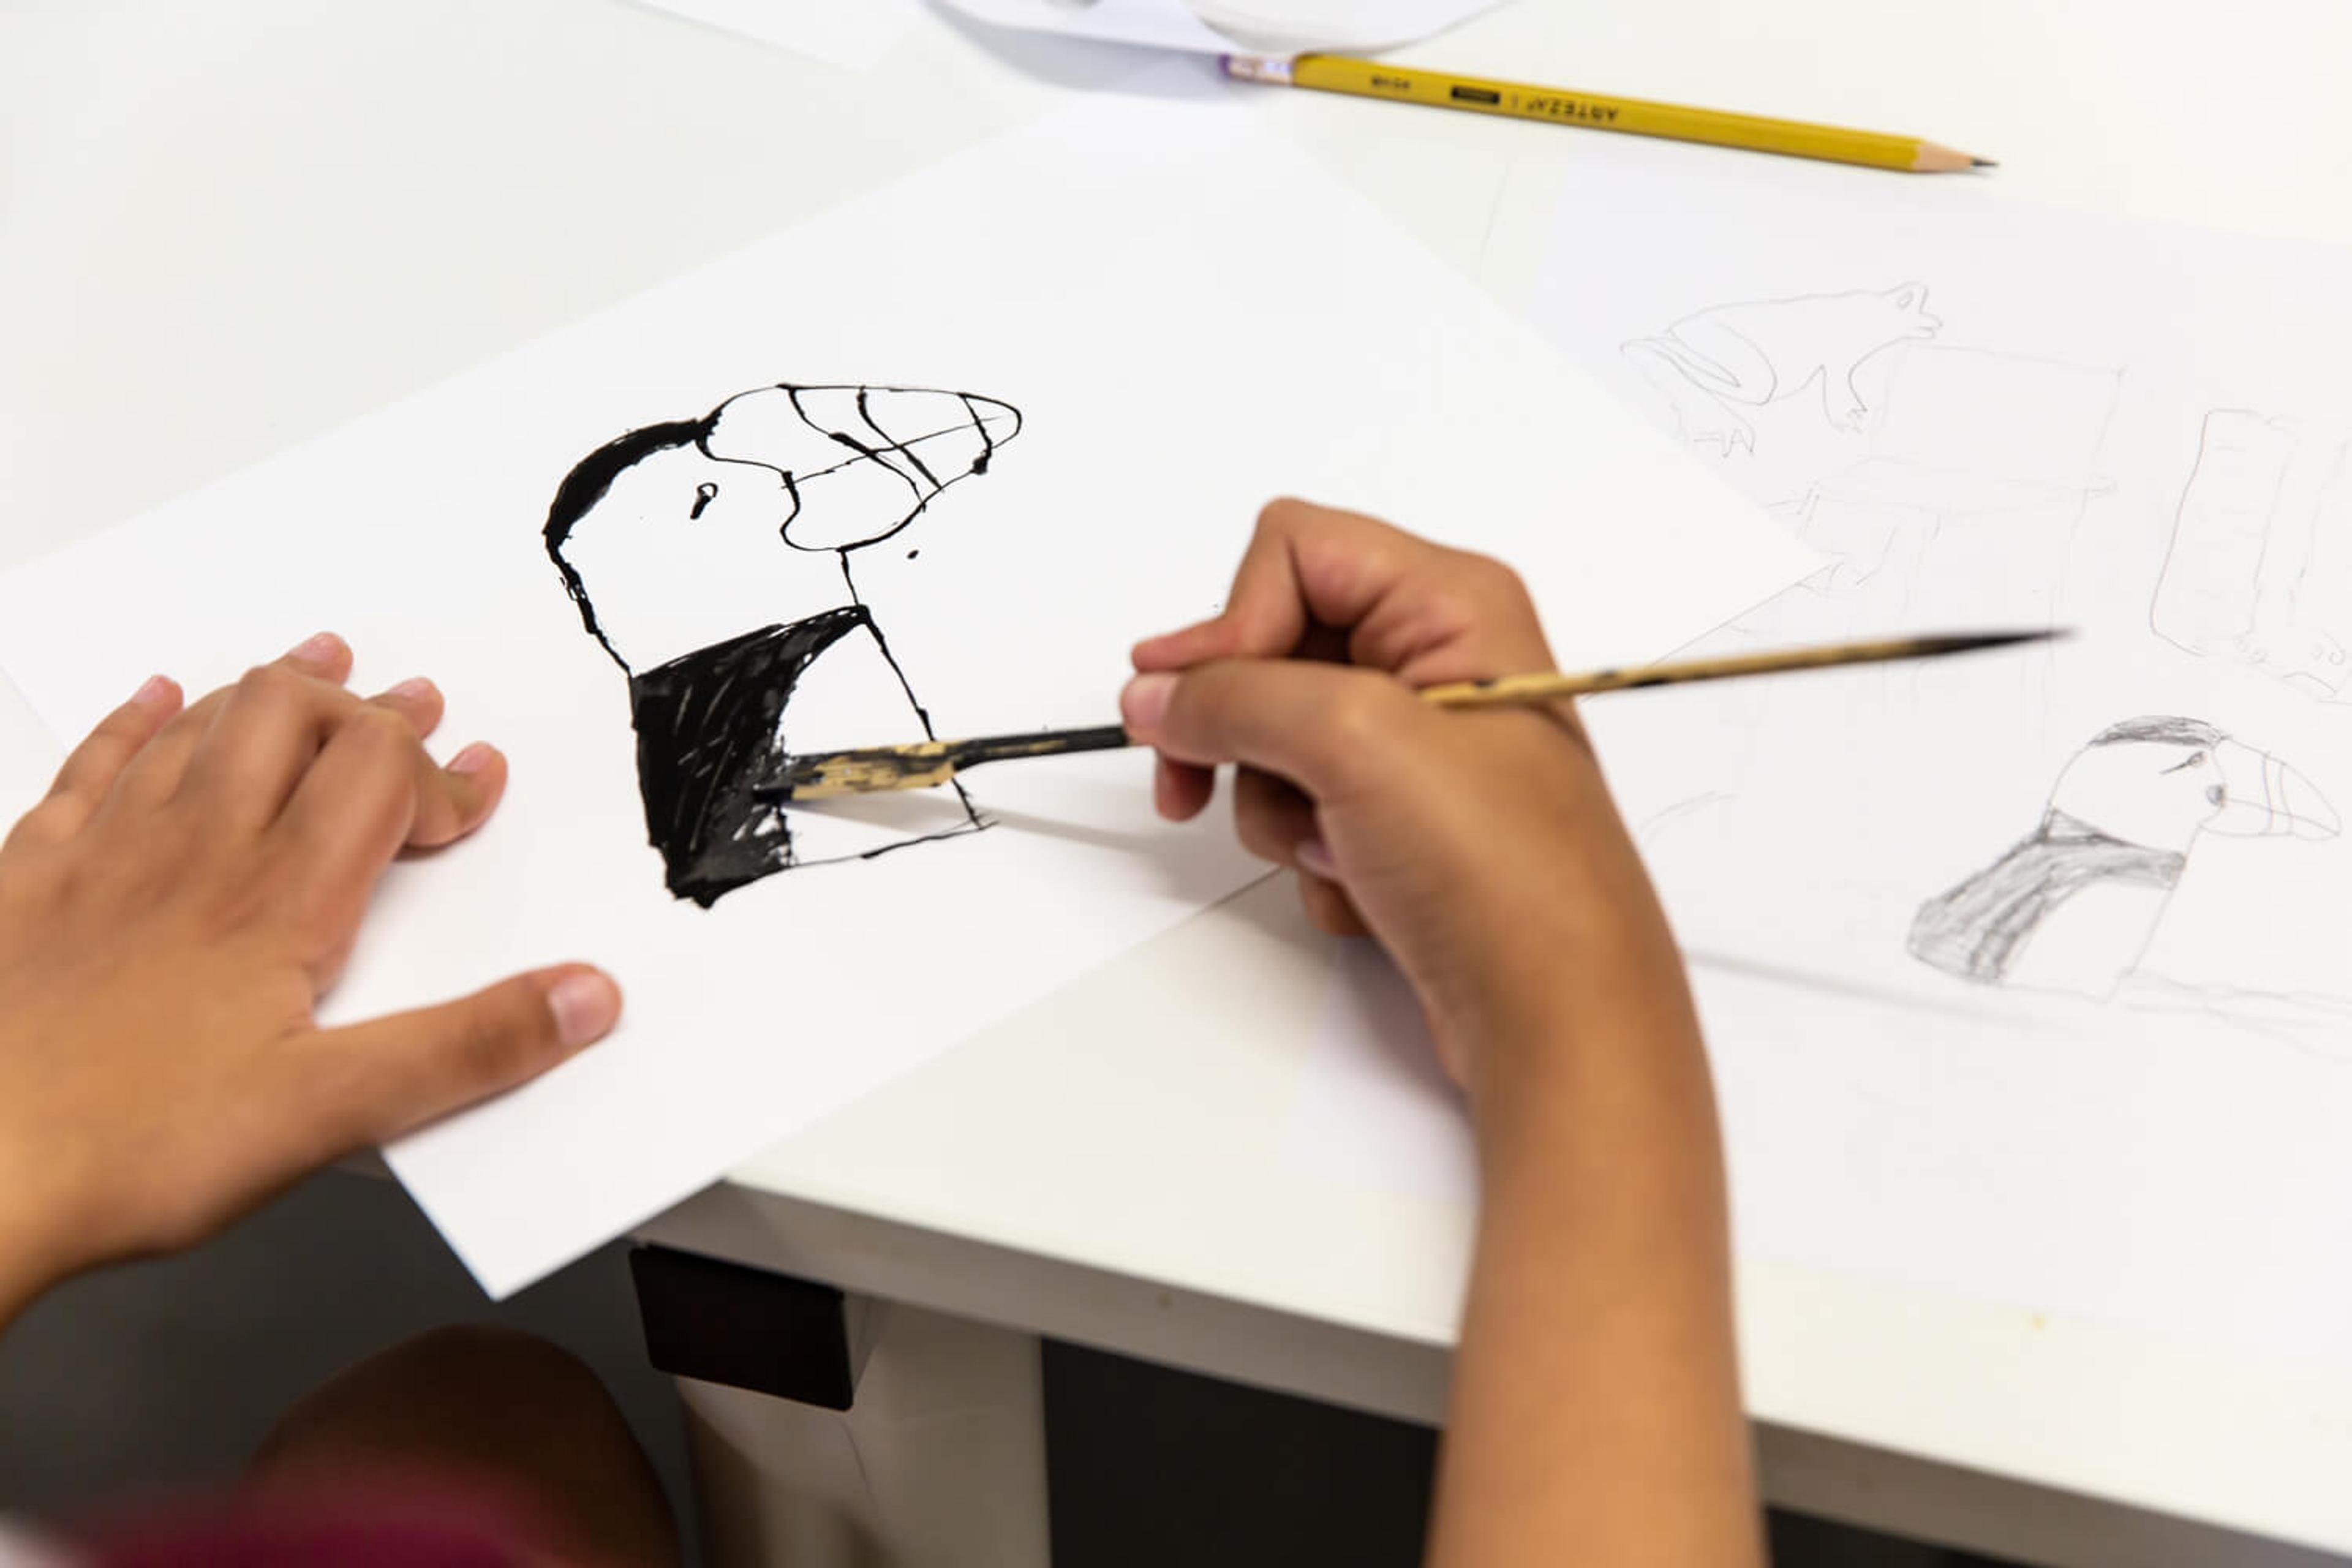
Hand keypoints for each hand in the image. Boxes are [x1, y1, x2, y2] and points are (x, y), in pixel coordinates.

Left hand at [0, 634, 619, 1322]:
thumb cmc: (128, 1148)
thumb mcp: (330, 1114)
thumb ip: (467, 1049)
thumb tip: (583, 997)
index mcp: (275, 902)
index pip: (380, 779)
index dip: (443, 775)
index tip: (479, 789)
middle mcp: (193, 854)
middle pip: (289, 720)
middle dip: (362, 708)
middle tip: (409, 708)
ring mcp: (105, 858)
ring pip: (198, 727)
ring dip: (266, 691)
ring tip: (313, 672)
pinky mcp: (33, 883)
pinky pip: (89, 767)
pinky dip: (132, 724)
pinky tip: (151, 703)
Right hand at [1122, 500, 1688, 1111]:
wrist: (1558, 1013)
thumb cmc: (1508, 871)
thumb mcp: (1354, 741)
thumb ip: (1234, 697)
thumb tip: (1157, 692)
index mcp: (1452, 601)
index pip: (1292, 551)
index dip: (1228, 623)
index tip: (1193, 701)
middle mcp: (1439, 659)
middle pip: (1273, 644)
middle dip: (1244, 726)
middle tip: (1199, 782)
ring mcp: (1422, 744)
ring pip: (1277, 737)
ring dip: (1280, 805)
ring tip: (1337, 845)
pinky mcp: (1406, 819)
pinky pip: (1306, 808)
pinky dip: (1312, 853)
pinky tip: (1361, 884)